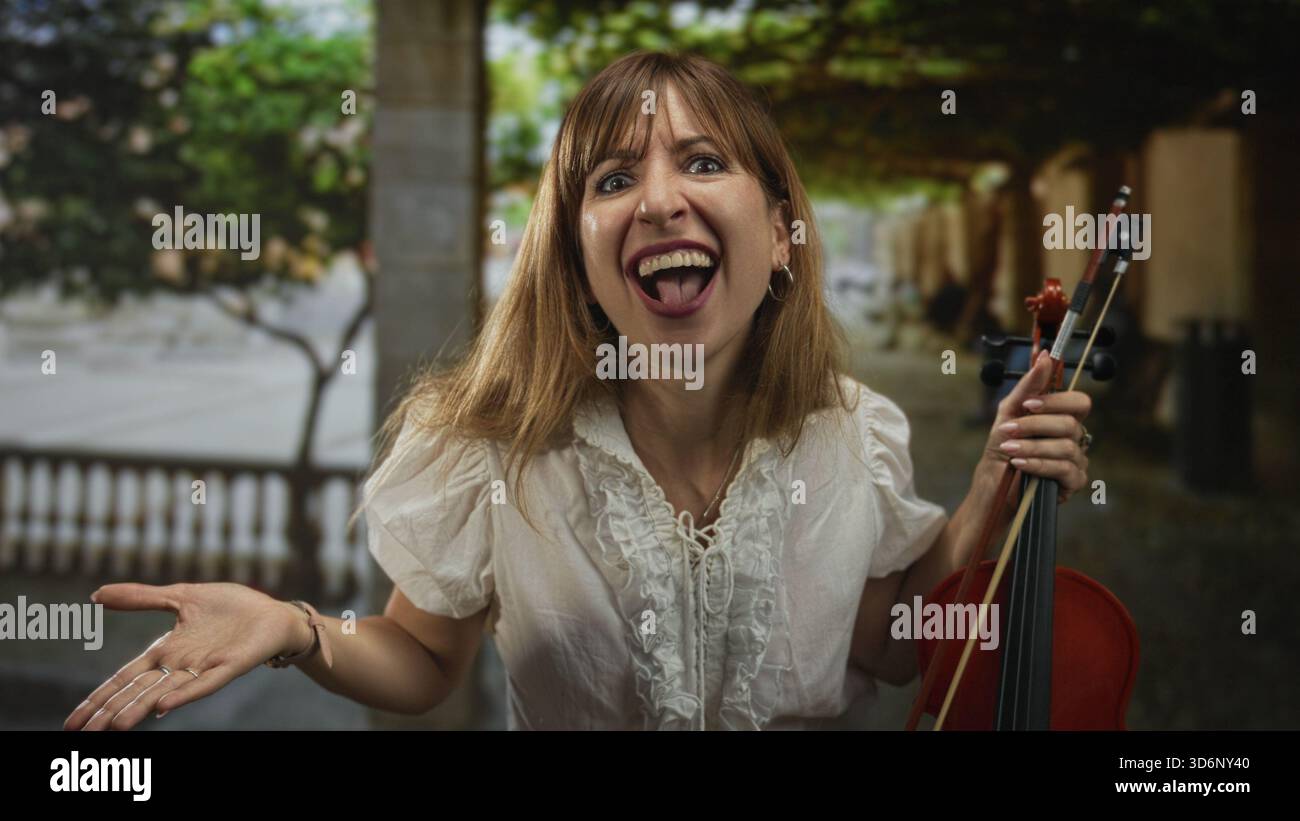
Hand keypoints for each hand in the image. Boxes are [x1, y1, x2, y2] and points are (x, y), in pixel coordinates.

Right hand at [63, 582, 311, 730]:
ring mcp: (205, 667)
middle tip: (81, 734)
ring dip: (140, 709)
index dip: (98, 698)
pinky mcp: (230, 666)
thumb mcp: (180, 596)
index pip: (124, 679)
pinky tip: (165, 707)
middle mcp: (180, 665)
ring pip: (165, 693)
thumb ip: (140, 598)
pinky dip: (185, 695)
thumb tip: (95, 595)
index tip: (74, 722)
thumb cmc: (231, 608)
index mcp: (166, 651)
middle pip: (137, 692)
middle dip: (109, 712)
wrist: (273, 612)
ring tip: (115, 727)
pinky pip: (205, 684)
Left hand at [977, 349, 1090, 504]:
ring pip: (1065, 447)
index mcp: (1063, 418)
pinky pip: (1063, 469)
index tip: (1028, 405)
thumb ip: (1029, 386)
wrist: (993, 481)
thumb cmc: (1003, 445)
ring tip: (1008, 449)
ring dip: (1031, 447)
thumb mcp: (1010, 412)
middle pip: (1070, 424)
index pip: (1079, 403)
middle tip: (1008, 429)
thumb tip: (1046, 355)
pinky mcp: (1073, 482)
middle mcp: (1075, 437)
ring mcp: (1077, 460)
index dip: (1057, 402)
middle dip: (1035, 426)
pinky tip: (1019, 464)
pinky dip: (1038, 464)